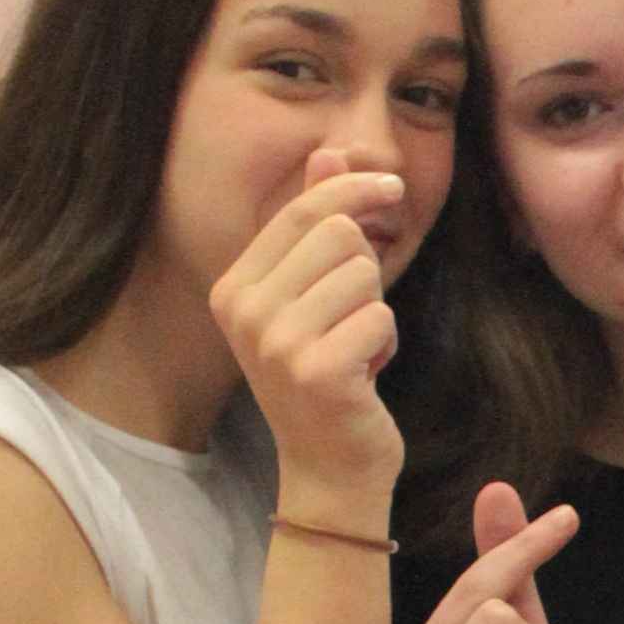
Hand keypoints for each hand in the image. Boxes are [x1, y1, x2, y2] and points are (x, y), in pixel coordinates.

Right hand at [212, 144, 403, 515]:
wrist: (329, 471)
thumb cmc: (327, 378)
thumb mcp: (313, 297)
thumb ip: (316, 225)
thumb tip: (331, 152)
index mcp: (234, 287)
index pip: (303, 210)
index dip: (353, 190)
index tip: (390, 186)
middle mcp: (245, 312)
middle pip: (337, 233)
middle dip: (365, 268)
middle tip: (355, 315)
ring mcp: (277, 343)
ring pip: (363, 274)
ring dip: (376, 311)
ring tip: (356, 348)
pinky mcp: (317, 372)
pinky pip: (380, 318)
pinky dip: (387, 343)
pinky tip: (366, 375)